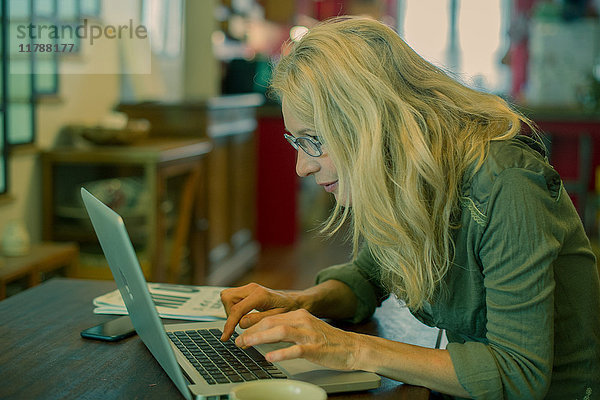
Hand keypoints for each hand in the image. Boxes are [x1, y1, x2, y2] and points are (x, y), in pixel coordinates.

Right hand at [220, 283, 303, 340]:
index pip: (237, 309)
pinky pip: (231, 297)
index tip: (225, 337)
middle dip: (228, 314)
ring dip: (229, 311)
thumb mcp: (276, 318)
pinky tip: (240, 316)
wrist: (292, 301)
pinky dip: (232, 308)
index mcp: (260, 295)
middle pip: (227, 298)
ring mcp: (249, 287)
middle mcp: (252, 288)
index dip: (229, 324)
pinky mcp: (246, 290)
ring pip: (227, 296)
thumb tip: (241, 324)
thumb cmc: (287, 309)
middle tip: (236, 327)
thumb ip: (258, 321)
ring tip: (239, 321)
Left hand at [235, 309, 361, 370]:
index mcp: (299, 315)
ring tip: (247, 344)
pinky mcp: (315, 348)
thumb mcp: (306, 329)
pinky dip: (280, 353)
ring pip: (281, 332)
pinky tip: (269, 357)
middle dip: (252, 331)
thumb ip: (288, 328)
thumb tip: (265, 334)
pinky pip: (295, 350)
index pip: (271, 317)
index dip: (253, 324)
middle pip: (272, 322)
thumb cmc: (328, 341)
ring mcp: (309, 335)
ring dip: (260, 338)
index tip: (241, 332)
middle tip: (238, 340)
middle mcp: (303, 321)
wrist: (352, 348)